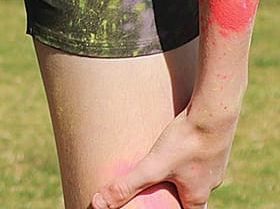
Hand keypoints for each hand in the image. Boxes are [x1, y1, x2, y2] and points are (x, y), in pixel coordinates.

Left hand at [90, 108, 233, 208]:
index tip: (167, 206)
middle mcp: (210, 181)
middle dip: (177, 191)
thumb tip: (98, 204)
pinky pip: (200, 150)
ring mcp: (215, 161)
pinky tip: (177, 139)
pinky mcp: (214, 141)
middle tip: (161, 186)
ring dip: (182, 170)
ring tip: (166, 163)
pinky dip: (188, 150)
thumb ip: (126, 185)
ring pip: (197, 171)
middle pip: (193, 193)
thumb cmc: (186, 142)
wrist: (215, 114)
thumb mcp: (152, 166)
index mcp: (198, 194)